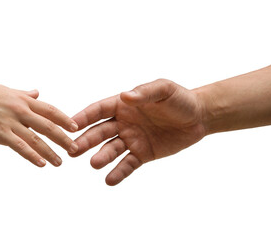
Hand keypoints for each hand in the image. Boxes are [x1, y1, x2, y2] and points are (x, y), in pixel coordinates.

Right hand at [0, 79, 78, 166]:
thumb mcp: (8, 90)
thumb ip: (24, 94)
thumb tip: (37, 92)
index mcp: (24, 100)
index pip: (50, 110)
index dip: (64, 119)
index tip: (75, 128)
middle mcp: (21, 110)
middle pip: (48, 126)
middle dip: (63, 138)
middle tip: (75, 148)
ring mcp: (10, 122)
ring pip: (35, 139)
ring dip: (50, 151)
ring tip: (60, 162)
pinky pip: (19, 146)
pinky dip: (31, 156)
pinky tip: (41, 164)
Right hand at [70, 79, 205, 185]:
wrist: (200, 118)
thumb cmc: (180, 99)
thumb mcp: (164, 90)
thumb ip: (144, 93)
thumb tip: (125, 96)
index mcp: (123, 105)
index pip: (98, 110)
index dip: (84, 117)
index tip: (70, 125)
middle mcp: (123, 123)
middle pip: (100, 132)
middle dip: (86, 140)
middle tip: (73, 149)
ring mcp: (131, 139)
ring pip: (111, 149)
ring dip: (102, 157)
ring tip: (94, 164)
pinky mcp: (142, 154)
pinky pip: (128, 164)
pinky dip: (118, 172)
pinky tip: (109, 180)